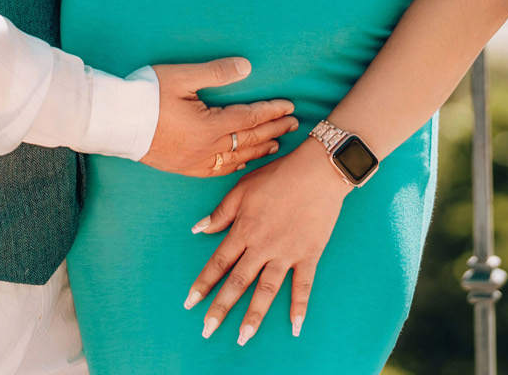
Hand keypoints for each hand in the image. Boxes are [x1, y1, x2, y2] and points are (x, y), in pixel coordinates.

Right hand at [144, 58, 298, 177]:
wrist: (114, 121)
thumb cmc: (146, 95)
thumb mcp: (182, 77)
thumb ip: (216, 72)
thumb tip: (246, 67)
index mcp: (209, 126)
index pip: (250, 119)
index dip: (272, 112)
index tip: (290, 107)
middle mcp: (206, 148)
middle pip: (248, 140)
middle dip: (273, 131)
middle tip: (293, 125)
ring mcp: (194, 162)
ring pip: (235, 159)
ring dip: (258, 151)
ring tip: (275, 145)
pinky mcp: (182, 168)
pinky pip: (217, 171)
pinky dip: (235, 165)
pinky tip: (241, 162)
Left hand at [184, 138, 350, 343]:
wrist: (317, 170)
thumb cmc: (278, 175)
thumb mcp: (242, 188)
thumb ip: (221, 212)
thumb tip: (199, 229)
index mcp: (244, 230)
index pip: (218, 263)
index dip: (203, 284)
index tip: (190, 303)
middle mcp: (262, 246)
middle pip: (238, 283)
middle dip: (221, 308)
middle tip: (208, 330)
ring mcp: (286, 253)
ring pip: (267, 290)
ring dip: (254, 316)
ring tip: (243, 337)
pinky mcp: (309, 255)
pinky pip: (303, 286)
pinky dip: (299, 307)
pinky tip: (295, 327)